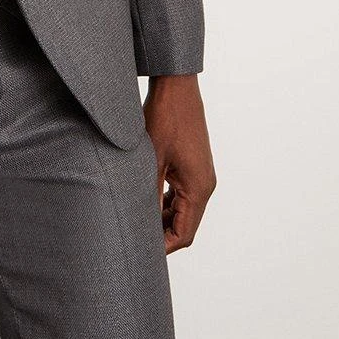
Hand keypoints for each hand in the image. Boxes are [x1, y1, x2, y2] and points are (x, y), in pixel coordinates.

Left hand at [143, 75, 215, 253]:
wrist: (176, 86)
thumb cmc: (164, 118)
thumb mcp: (149, 159)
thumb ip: (146, 194)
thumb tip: (136, 222)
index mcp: (198, 188)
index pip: (184, 234)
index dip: (163, 247)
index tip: (140, 252)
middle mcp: (204, 185)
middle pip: (185, 225)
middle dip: (161, 234)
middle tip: (133, 238)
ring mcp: (200, 174)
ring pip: (182, 210)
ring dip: (162, 218)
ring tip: (135, 220)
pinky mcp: (193, 164)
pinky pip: (181, 194)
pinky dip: (165, 202)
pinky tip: (144, 198)